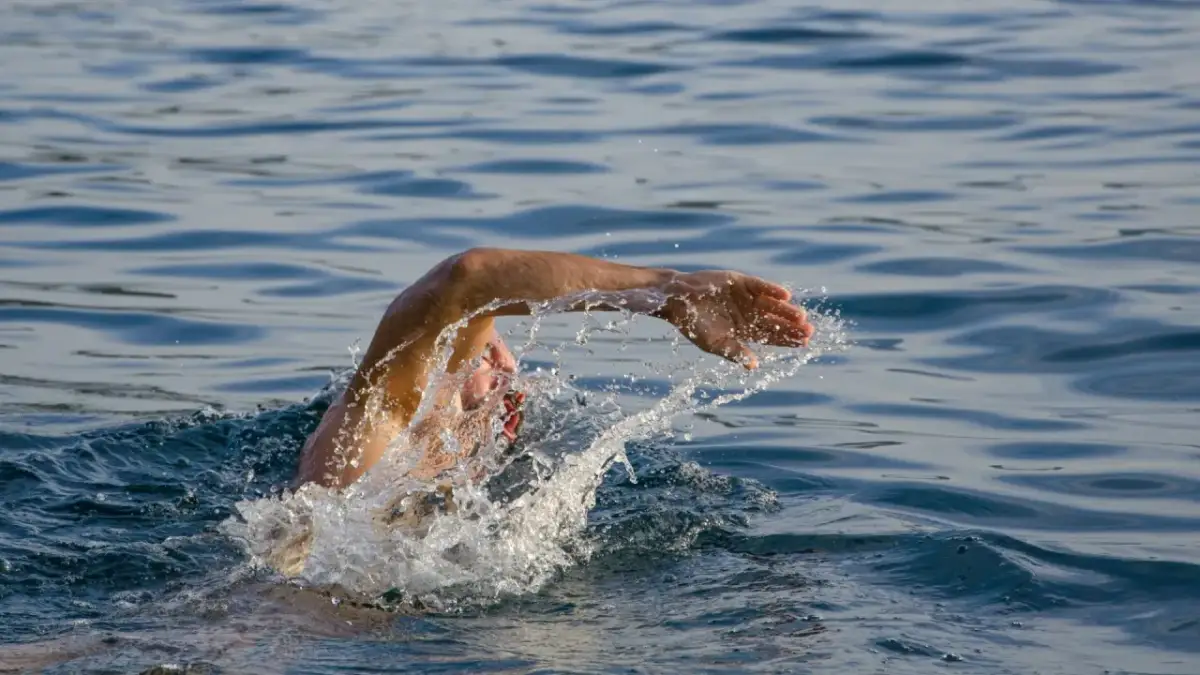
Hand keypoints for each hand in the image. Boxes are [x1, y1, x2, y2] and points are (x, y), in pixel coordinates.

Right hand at [659, 270, 813, 368]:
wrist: (677, 300)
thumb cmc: (693, 325)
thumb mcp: (714, 343)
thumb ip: (734, 352)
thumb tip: (753, 367)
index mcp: (745, 330)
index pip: (772, 336)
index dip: (788, 340)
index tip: (805, 343)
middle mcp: (750, 313)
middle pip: (776, 321)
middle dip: (792, 326)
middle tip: (810, 331)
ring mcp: (746, 297)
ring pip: (772, 304)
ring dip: (786, 309)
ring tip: (801, 317)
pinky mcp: (741, 281)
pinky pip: (760, 286)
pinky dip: (772, 290)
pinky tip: (786, 295)